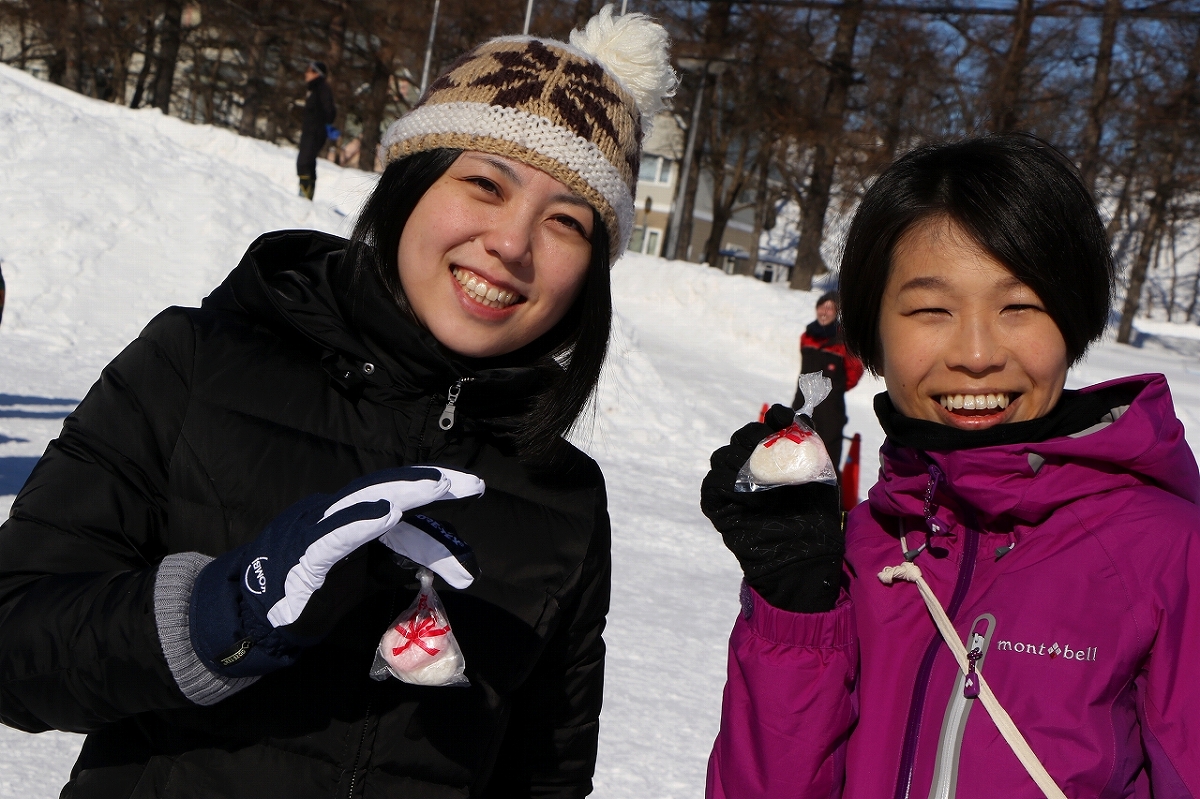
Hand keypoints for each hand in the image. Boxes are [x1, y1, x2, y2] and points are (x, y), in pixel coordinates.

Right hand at [189, 466, 484, 676]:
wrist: (248, 619)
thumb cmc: (304, 595)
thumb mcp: (358, 577)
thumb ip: (389, 566)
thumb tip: (428, 564)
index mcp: (347, 517)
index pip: (396, 500)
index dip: (434, 492)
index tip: (472, 489)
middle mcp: (331, 513)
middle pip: (385, 489)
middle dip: (429, 483)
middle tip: (471, 486)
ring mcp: (313, 530)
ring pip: (361, 502)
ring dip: (401, 492)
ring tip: (437, 485)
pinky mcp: (300, 557)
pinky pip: (332, 537)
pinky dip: (358, 522)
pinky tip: (385, 513)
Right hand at [701, 404, 843, 612]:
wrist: (808, 555)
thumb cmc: (817, 516)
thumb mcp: (821, 474)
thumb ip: (809, 445)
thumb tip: (800, 417)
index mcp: (772, 459)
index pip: (762, 428)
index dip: (771, 419)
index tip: (782, 417)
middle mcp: (749, 470)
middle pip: (739, 439)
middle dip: (754, 436)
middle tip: (770, 445)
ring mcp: (733, 490)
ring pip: (722, 457)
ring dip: (740, 458)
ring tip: (762, 472)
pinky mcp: (721, 509)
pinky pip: (712, 487)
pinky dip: (727, 483)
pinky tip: (750, 492)